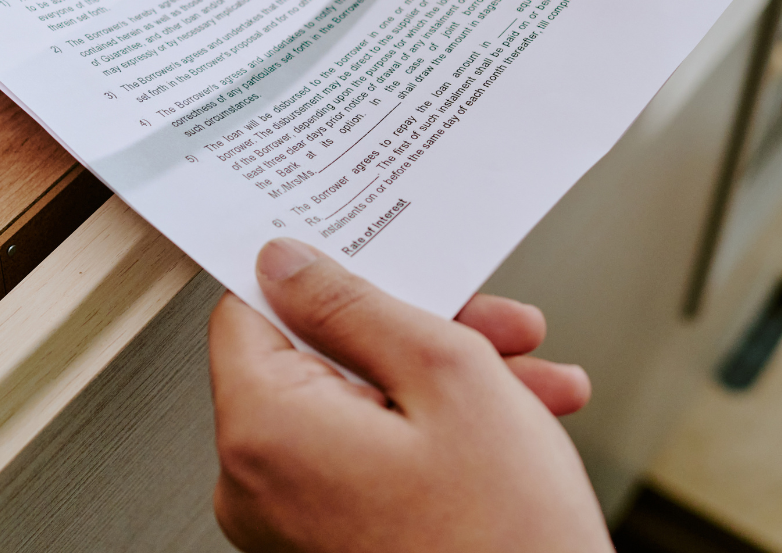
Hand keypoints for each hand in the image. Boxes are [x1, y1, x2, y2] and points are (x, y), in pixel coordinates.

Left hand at [209, 237, 612, 552]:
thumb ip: (357, 306)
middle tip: (495, 327)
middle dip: (421, 331)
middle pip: (320, 357)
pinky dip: (435, 437)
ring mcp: (290, 521)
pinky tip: (514, 425)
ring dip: (447, 384)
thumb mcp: (449, 378)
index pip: (250, 307)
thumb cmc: (503, 543)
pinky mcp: (328, 543)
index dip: (321, 273)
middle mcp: (257, 483)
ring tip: (531, 384)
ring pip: (360, 406)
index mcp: (265, 430)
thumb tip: (288, 263)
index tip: (376, 257)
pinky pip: (367, 459)